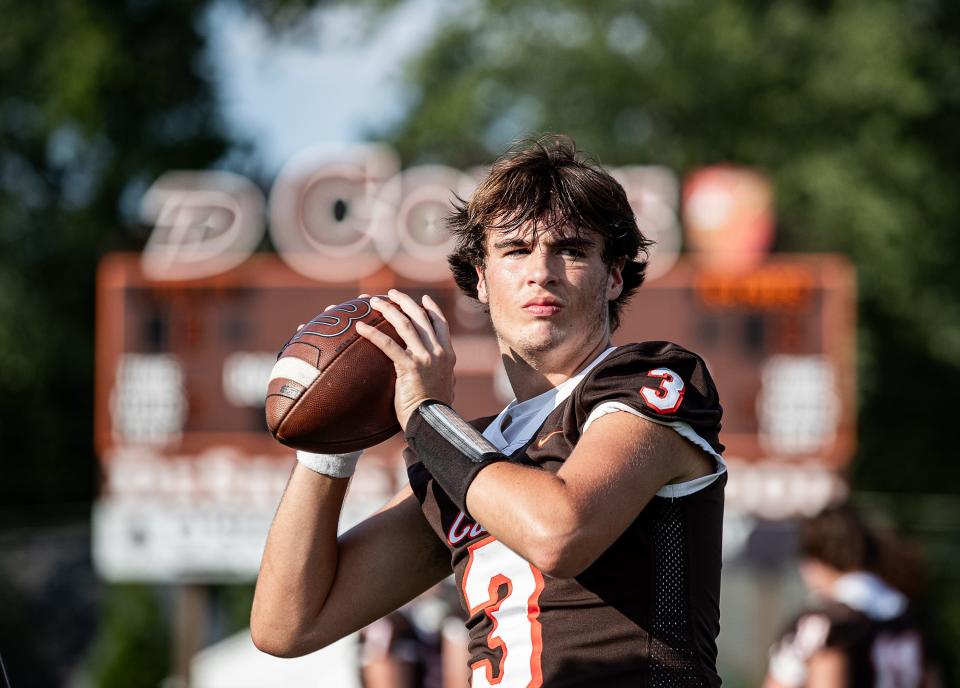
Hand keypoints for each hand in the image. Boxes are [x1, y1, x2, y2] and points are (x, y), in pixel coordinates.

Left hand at [355, 289, 455, 429]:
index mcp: (448, 355)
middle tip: (391, 293)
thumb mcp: (445, 388)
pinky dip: (373, 333)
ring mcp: (425, 358)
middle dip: (405, 302)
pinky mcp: (410, 367)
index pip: (441, 324)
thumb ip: (442, 377)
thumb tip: (443, 378)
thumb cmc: (435, 412)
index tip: (423, 299)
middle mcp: (438, 352)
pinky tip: (360, 326)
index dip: (432, 309)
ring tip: (374, 302)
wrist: (433, 423)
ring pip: (406, 325)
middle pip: (421, 317)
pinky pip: (388, 344)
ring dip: (389, 310)